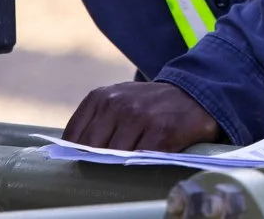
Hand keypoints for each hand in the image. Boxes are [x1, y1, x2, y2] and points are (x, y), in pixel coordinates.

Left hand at [62, 80, 221, 151]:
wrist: (194, 95)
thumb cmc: (148, 105)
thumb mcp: (117, 102)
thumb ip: (94, 123)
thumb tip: (70, 155)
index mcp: (100, 97)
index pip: (73, 136)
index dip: (74, 155)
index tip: (80, 164)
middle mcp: (117, 104)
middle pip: (91, 149)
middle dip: (96, 163)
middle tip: (103, 169)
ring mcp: (140, 117)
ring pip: (114, 156)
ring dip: (118, 165)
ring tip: (124, 166)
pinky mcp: (161, 131)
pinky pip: (140, 159)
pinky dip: (139, 164)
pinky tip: (144, 161)